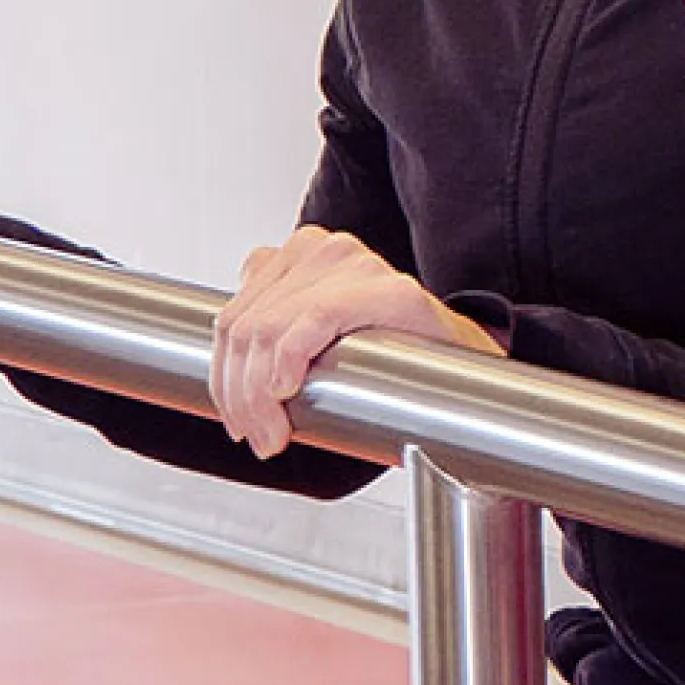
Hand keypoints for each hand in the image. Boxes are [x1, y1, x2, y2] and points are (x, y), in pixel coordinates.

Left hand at [212, 226, 502, 458]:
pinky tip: (288, 389)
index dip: (224, 378)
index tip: (237, 420)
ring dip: (259, 394)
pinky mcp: (381, 287)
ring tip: (275, 432)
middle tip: (259, 436)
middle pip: (243, 326)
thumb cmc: (389, 355)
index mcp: (295, 256)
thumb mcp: (314, 337)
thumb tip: (228, 386)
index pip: (231, 317)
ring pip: (268, 329)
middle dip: (240, 394)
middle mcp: (317, 248)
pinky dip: (290, 359)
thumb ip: (273, 338)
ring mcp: (349, 262)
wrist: (461, 362)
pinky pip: (313, 320)